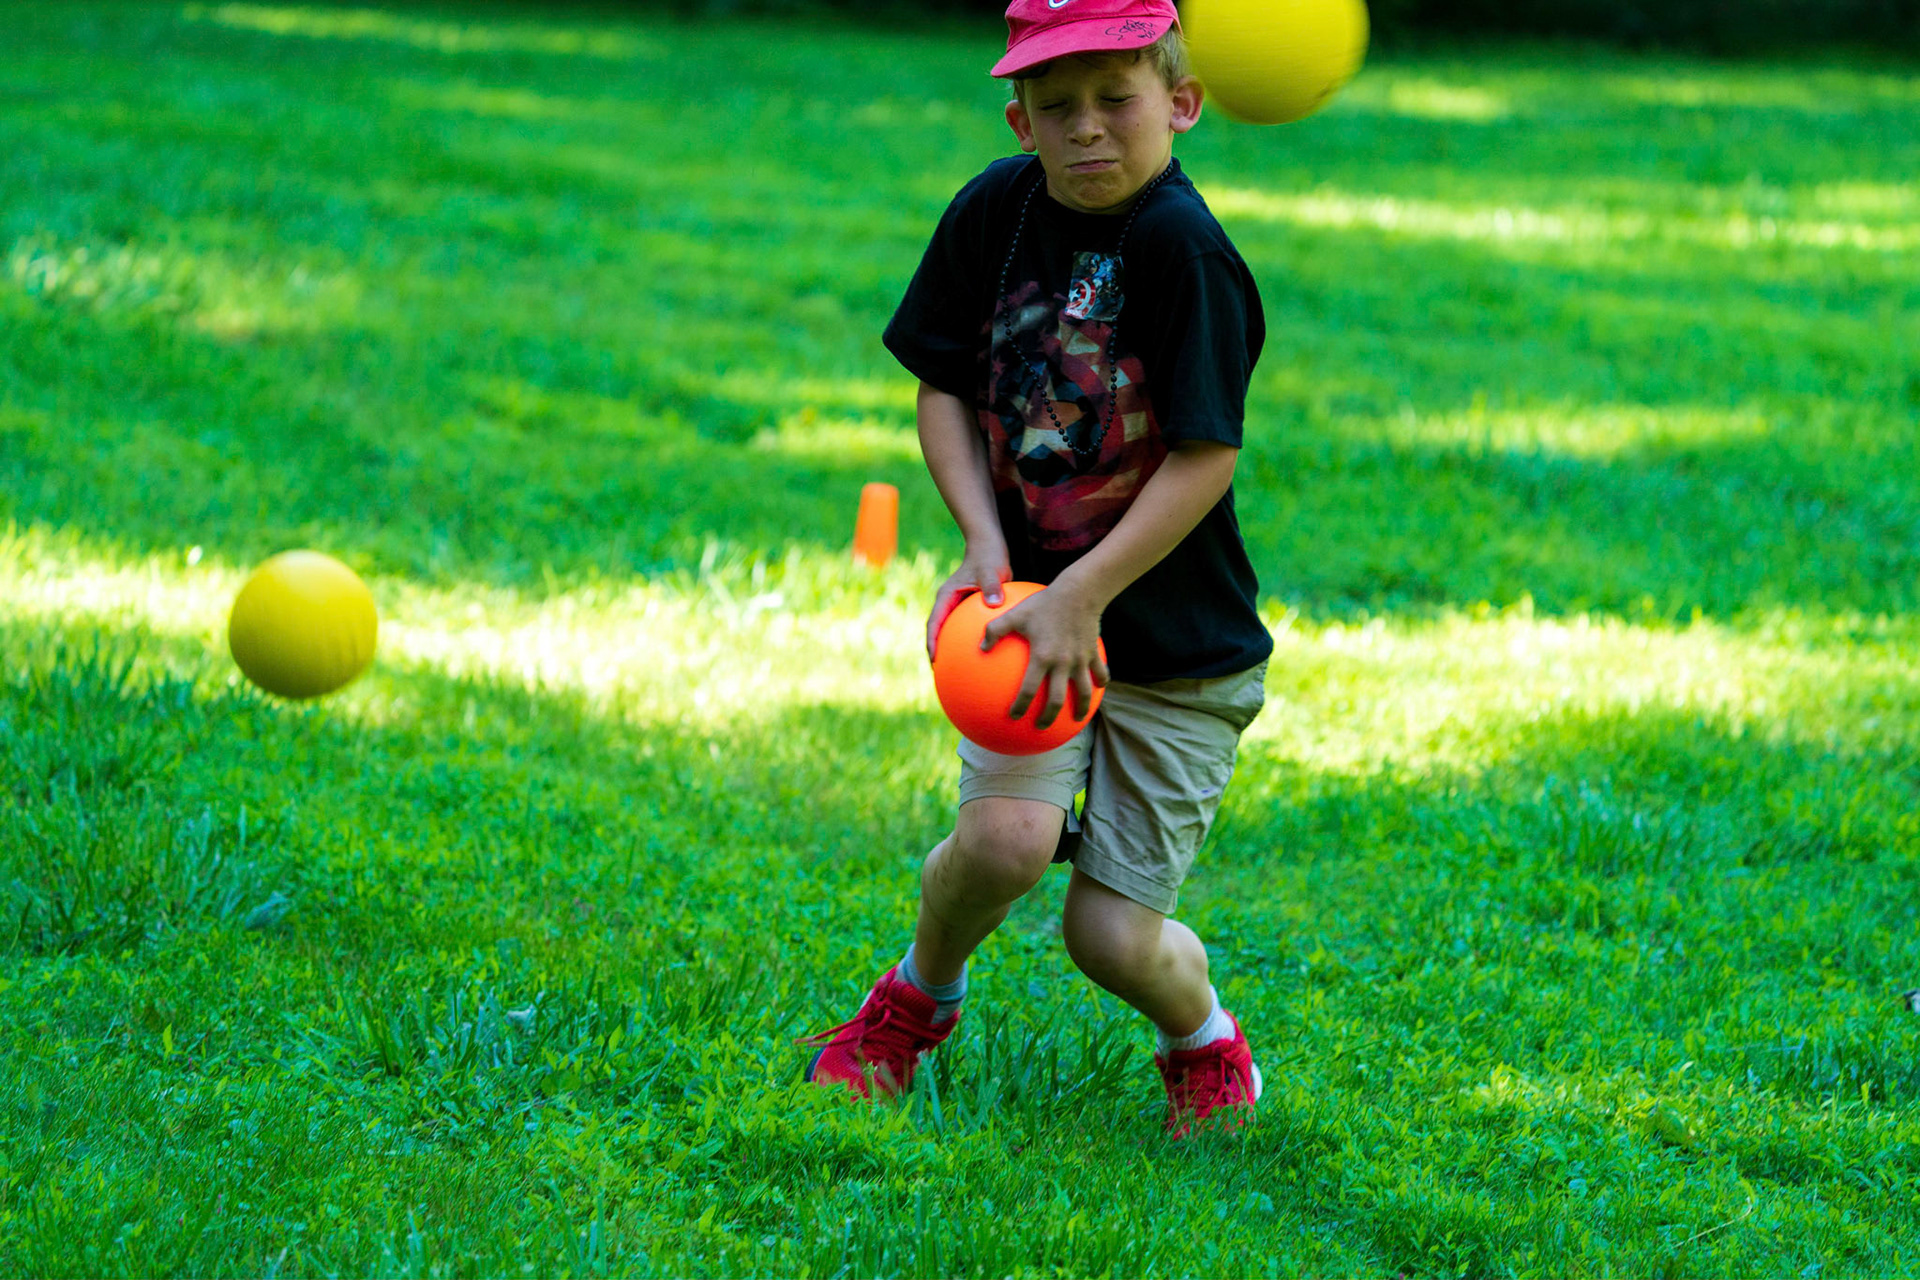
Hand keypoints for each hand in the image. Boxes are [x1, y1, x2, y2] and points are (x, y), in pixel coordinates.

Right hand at [926, 545, 1010, 661]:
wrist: (988, 547)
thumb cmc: (988, 557)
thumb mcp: (991, 570)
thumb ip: (991, 585)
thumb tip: (994, 604)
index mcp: (946, 597)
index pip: (934, 622)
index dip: (932, 641)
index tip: (934, 659)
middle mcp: (948, 604)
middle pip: (937, 631)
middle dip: (936, 652)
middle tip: (941, 673)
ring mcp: (957, 607)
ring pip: (951, 632)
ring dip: (951, 649)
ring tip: (959, 671)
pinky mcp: (968, 609)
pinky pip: (967, 629)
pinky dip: (971, 642)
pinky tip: (986, 656)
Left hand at [981, 582, 1108, 729]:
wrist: (1079, 591)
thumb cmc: (1043, 603)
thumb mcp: (1015, 614)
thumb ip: (995, 631)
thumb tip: (980, 648)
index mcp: (1041, 657)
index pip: (1028, 690)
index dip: (1020, 706)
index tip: (1014, 717)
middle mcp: (1062, 663)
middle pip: (1056, 700)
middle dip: (1048, 717)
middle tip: (1041, 727)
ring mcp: (1080, 660)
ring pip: (1083, 692)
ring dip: (1080, 708)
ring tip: (1076, 719)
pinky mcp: (1093, 653)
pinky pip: (1099, 673)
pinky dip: (1099, 682)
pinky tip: (1097, 688)